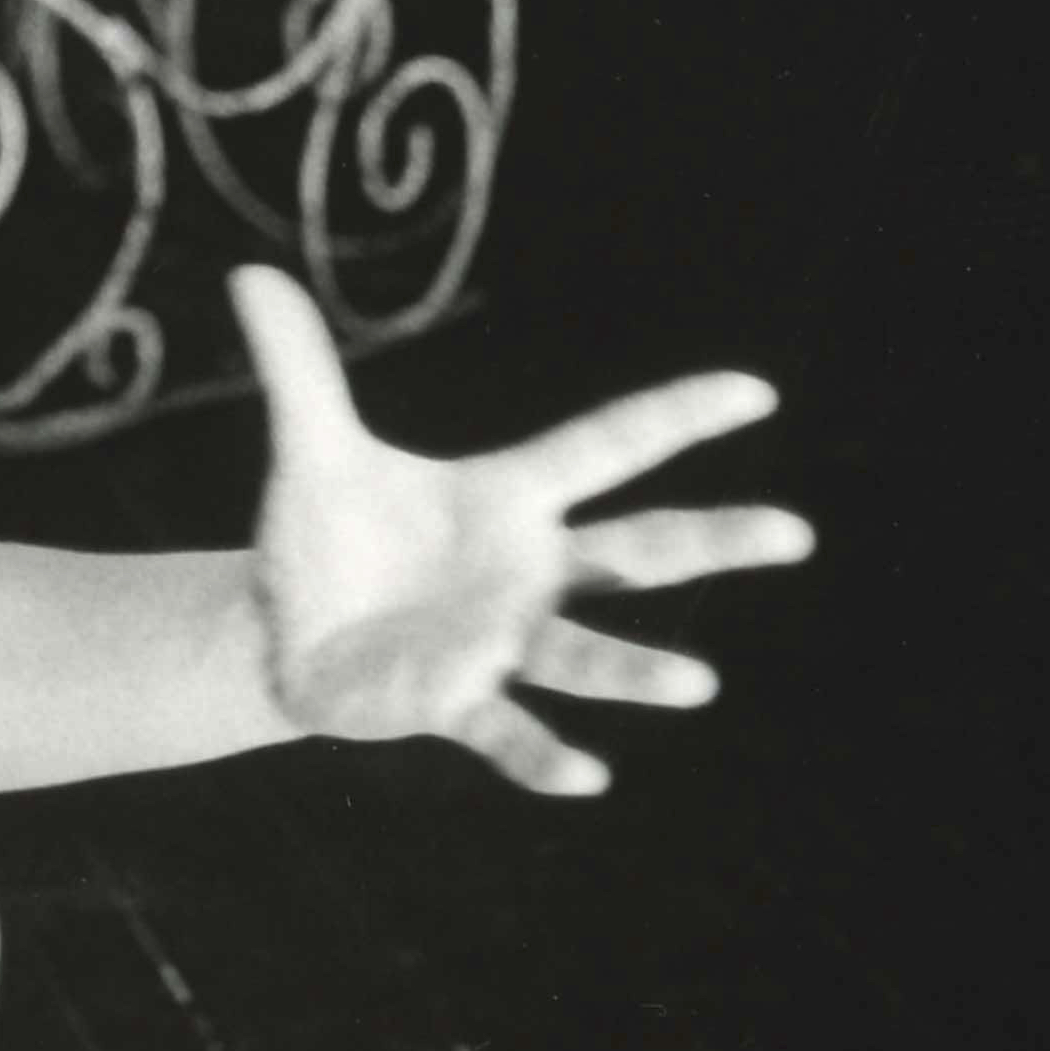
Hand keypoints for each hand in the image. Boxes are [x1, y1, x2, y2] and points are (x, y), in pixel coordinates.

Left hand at [234, 267, 808, 797]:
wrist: (284, 630)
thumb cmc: (324, 536)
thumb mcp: (311, 450)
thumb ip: (297, 367)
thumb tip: (251, 275)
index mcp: (507, 497)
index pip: (605, 445)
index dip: (676, 415)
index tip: (757, 391)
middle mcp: (524, 572)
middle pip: (635, 551)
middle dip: (714, 541)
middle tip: (798, 534)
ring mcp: (498, 642)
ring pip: (586, 656)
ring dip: (640, 671)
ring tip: (698, 683)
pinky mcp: (454, 703)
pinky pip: (510, 731)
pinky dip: (545, 757)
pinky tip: (587, 775)